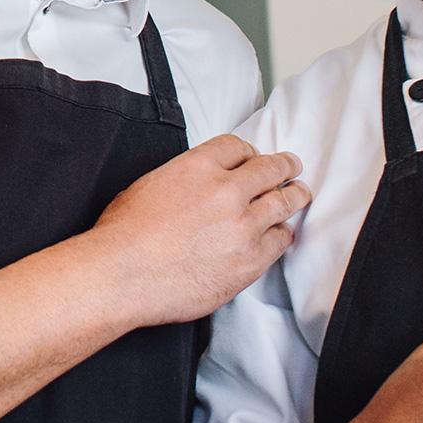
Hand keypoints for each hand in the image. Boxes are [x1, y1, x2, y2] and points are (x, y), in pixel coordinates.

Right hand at [85, 134, 307, 327]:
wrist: (123, 275)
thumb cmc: (123, 236)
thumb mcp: (147, 185)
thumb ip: (181, 180)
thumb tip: (193, 188)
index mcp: (197, 167)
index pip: (237, 147)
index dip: (248, 152)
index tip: (253, 158)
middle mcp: (226, 191)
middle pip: (269, 169)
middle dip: (283, 166)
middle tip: (291, 167)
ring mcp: (243, 226)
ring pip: (282, 202)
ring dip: (294, 196)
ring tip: (300, 194)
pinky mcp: (250, 259)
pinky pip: (280, 240)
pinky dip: (282, 234)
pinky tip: (282, 233)